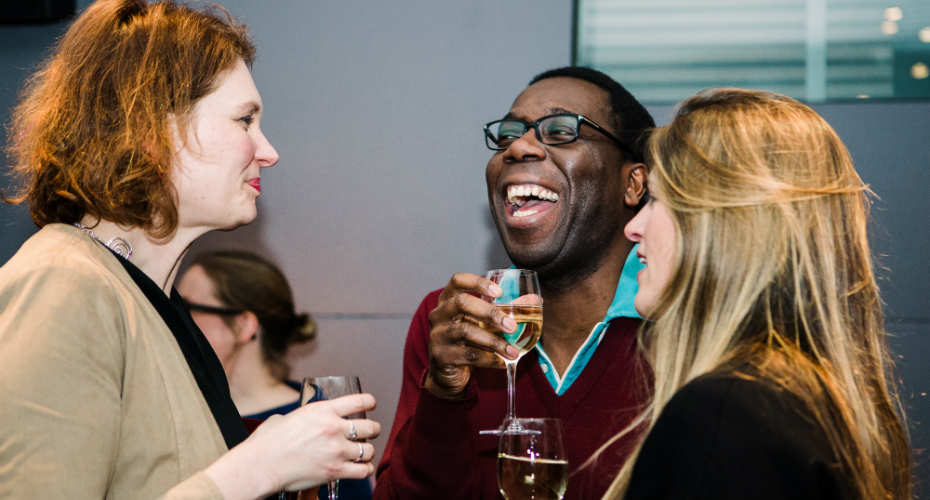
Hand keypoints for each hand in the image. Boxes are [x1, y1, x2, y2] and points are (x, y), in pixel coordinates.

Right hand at [204, 394, 379, 499]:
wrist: (260, 465)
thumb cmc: (267, 443)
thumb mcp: (286, 418)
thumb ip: (301, 418)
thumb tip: (301, 422)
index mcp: (322, 410)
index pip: (359, 401)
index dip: (369, 403)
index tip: (371, 405)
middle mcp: (334, 428)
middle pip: (370, 426)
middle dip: (373, 430)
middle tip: (370, 433)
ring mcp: (336, 450)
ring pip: (369, 450)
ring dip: (367, 452)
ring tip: (362, 453)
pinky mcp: (335, 471)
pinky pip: (363, 470)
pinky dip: (365, 470)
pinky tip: (361, 468)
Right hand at [425, 273, 519, 398]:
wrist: (447, 374)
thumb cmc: (467, 342)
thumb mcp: (483, 324)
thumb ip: (507, 310)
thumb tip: (536, 300)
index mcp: (448, 300)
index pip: (457, 281)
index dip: (478, 282)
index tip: (499, 292)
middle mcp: (439, 314)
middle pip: (462, 303)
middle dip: (491, 313)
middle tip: (512, 326)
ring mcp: (438, 335)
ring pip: (467, 331)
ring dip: (494, 342)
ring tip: (513, 351)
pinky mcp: (442, 356)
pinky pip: (469, 355)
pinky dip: (489, 359)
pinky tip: (503, 362)